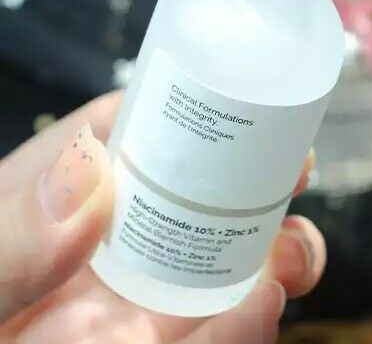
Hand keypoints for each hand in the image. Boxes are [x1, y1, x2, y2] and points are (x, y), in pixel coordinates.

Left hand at [0, 92, 323, 343]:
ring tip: (293, 251)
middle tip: (292, 170)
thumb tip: (88, 183)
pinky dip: (241, 332)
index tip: (232, 101)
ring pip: (212, 282)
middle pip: (184, 207)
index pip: (110, 143)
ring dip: (267, 258)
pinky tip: (264, 306)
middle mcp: (90, 267)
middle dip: (247, 186)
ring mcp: (125, 324)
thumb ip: (5, 243)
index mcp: (39, 218)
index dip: (177, 113)